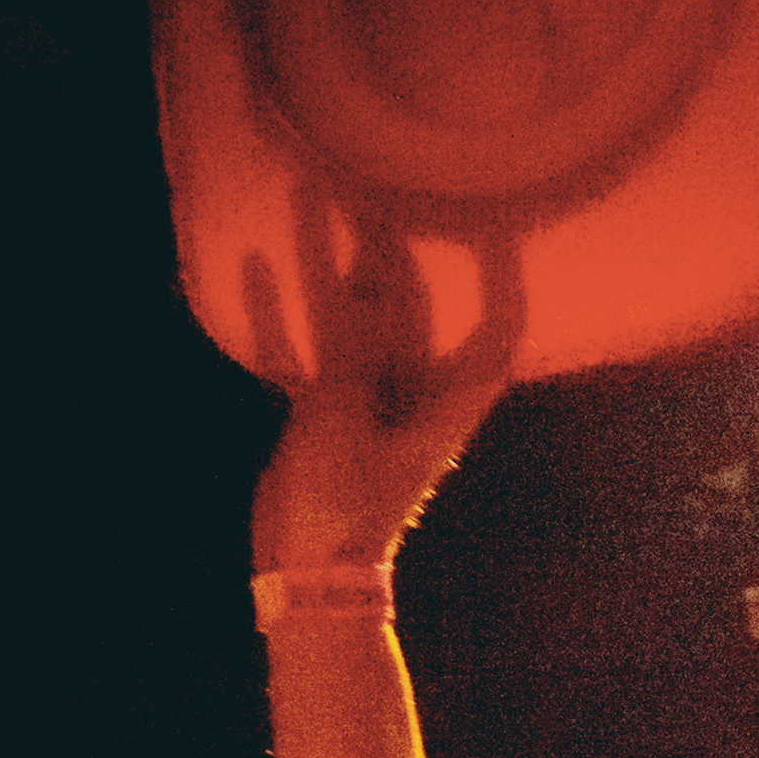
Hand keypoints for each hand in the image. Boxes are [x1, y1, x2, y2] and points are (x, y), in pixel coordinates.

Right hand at [248, 182, 525, 571]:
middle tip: (380, 182)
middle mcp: (414, 392)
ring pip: (355, 317)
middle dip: (401, 250)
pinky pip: (304, 347)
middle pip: (415, 307)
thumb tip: (369, 282)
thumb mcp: (347, 419)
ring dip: (335, 266)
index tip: (494, 219)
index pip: (495, 329)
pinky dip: (282, 312)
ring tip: (318, 199)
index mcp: (447, 401)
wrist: (306, 575)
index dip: (502, 276)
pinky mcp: (322, 411)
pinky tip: (256, 262)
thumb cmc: (343, 505)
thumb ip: (355, 349)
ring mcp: (367, 399)